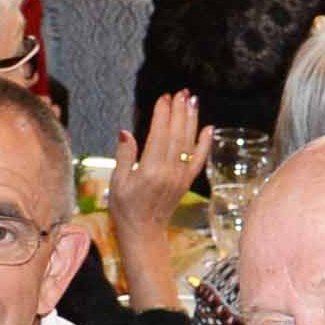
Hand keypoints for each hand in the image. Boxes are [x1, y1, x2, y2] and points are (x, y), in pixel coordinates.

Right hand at [110, 91, 210, 237]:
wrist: (143, 232)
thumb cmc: (125, 208)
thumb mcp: (117, 182)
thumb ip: (124, 156)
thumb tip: (126, 133)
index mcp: (149, 171)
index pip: (159, 135)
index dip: (162, 115)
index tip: (164, 98)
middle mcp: (169, 172)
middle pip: (177, 135)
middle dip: (179, 111)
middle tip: (181, 92)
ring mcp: (180, 177)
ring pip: (189, 143)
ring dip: (191, 120)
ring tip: (192, 100)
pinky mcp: (187, 181)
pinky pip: (199, 159)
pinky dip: (205, 143)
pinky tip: (208, 128)